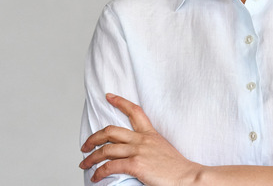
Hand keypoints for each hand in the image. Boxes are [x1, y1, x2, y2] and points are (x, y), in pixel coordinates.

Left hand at [79, 93, 201, 184]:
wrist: (188, 177)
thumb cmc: (176, 168)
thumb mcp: (162, 150)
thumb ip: (148, 147)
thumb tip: (135, 153)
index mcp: (150, 134)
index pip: (134, 111)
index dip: (119, 101)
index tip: (109, 96)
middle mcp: (143, 140)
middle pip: (111, 131)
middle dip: (94, 137)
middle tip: (85, 145)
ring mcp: (138, 151)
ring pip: (106, 150)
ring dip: (91, 157)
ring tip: (84, 163)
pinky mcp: (136, 165)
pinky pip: (110, 166)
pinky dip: (99, 172)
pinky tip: (95, 177)